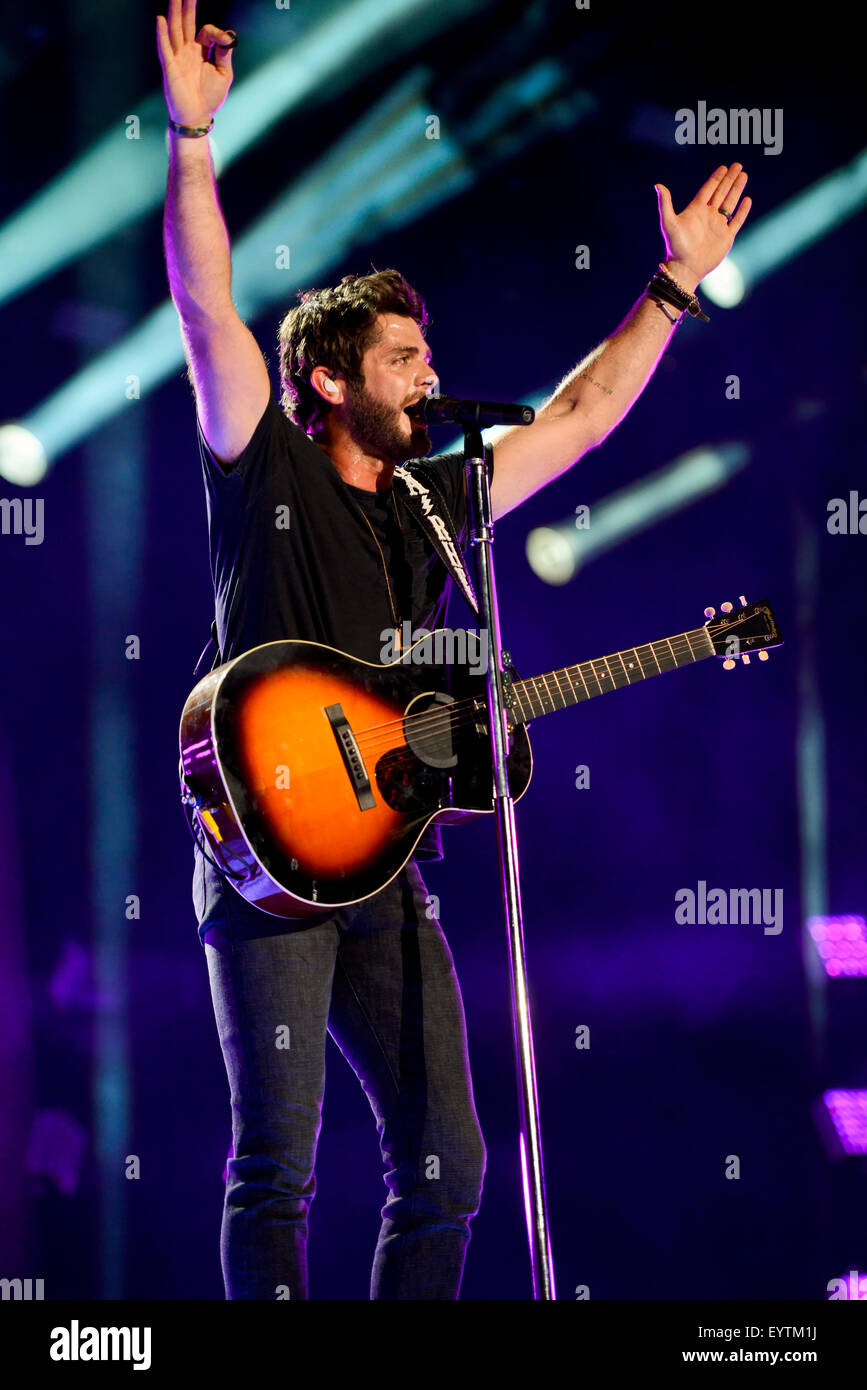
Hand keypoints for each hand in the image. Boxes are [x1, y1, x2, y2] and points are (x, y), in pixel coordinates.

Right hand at [156, 0, 234, 127]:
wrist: (198, 117)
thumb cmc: (210, 97)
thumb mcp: (223, 74)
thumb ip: (224, 54)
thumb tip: (228, 36)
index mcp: (201, 52)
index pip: (206, 32)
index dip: (217, 33)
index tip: (225, 40)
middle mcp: (187, 51)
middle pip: (186, 23)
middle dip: (187, 6)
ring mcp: (177, 58)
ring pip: (175, 30)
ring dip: (174, 13)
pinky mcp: (170, 68)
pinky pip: (165, 48)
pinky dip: (162, 35)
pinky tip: (161, 20)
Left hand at [655, 163, 751, 285]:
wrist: (685, 268)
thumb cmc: (676, 247)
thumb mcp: (669, 223)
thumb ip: (665, 203)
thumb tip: (657, 185)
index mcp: (696, 210)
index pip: (708, 189)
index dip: (716, 178)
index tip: (724, 167)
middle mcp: (708, 216)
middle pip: (721, 192)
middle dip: (729, 179)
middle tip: (738, 165)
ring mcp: (718, 226)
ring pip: (730, 203)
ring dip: (737, 189)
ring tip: (744, 175)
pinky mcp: (726, 237)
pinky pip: (736, 221)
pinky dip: (742, 211)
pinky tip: (747, 200)